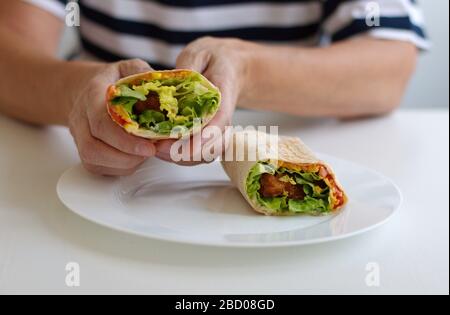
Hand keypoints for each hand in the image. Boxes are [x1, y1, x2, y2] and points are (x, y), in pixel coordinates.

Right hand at [68, 59, 156, 175]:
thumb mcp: (130, 69)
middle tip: (152, 151)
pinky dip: (119, 168)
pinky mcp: (84, 150)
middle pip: (93, 147)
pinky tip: (135, 157)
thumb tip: (167, 93)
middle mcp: (81, 117)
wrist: (87, 87)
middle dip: (127, 156)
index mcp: (92, 94)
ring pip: (93, 160)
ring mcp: (79, 135)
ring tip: (145, 153)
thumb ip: (145, 77)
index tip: (150, 146)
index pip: (102, 123)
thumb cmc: (114, 80)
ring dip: (124, 163)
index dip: (125, 140)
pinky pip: (97, 167)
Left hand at [155, 37, 249, 164]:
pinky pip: (199, 154)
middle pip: (212, 145)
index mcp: (224, 94)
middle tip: (158, 147)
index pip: (220, 120)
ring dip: (181, 158)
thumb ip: (189, 66)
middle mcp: (224, 117)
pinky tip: (162, 150)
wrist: (230, 67)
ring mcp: (218, 129)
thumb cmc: (214, 59)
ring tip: (156, 149)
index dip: (205, 136)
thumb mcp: (200, 53)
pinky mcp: (209, 136)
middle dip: (185, 152)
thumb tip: (176, 82)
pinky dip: (181, 157)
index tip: (189, 148)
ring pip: (205, 154)